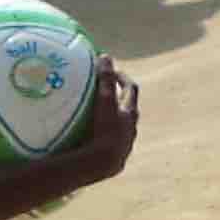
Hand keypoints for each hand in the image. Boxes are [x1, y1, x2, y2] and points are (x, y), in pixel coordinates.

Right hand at [60, 66, 141, 190]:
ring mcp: (124, 146)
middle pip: (128, 110)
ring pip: (120, 130)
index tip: (112, 72)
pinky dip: (102, 140)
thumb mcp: (104, 101)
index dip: (122, 79)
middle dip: (118, 100)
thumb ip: (105, 79)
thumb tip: (105, 56)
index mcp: (130, 113)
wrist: (103, 163)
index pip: (131, 90)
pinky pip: (109, 147)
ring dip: (111, 122)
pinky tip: (88, 143)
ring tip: (94, 119)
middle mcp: (131, 130)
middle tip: (104, 93)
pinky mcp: (115, 161)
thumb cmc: (104, 129)